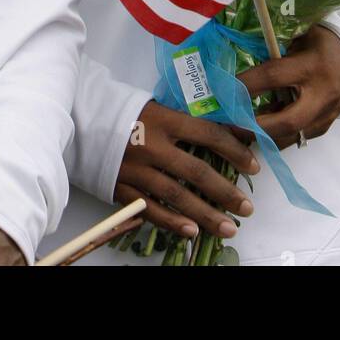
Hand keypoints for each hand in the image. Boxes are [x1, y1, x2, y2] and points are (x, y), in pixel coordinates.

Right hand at [114, 100, 259, 240]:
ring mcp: (136, 169)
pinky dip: (172, 222)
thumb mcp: (161, 108)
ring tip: (229, 227)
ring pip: (176, 195)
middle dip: (225, 192)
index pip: (208, 134)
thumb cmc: (130, 112)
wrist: (86, 119)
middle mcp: (152, 145)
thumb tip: (233, 132)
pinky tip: (192, 232)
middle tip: (247, 208)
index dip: (234, 150)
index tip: (253, 167)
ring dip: (205, 214)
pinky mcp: (121, 187)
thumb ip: (191, 122)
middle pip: (196, 171)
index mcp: (164, 119)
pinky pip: (150, 209)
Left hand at [239, 24, 339, 147]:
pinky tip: (257, 130)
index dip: (247, 84)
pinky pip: (296, 138)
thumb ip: (276, 47)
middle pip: (287, 121)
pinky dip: (274, 137)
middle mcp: (321, 95)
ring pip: (290, 136)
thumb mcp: (300, 35)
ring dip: (261, 137)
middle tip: (228, 125)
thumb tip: (243, 56)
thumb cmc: (321, 42)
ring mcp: (325, 115)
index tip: (223, 89)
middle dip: (255, 126)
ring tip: (235, 131)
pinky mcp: (323, 127)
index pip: (274, 77)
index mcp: (313, 66)